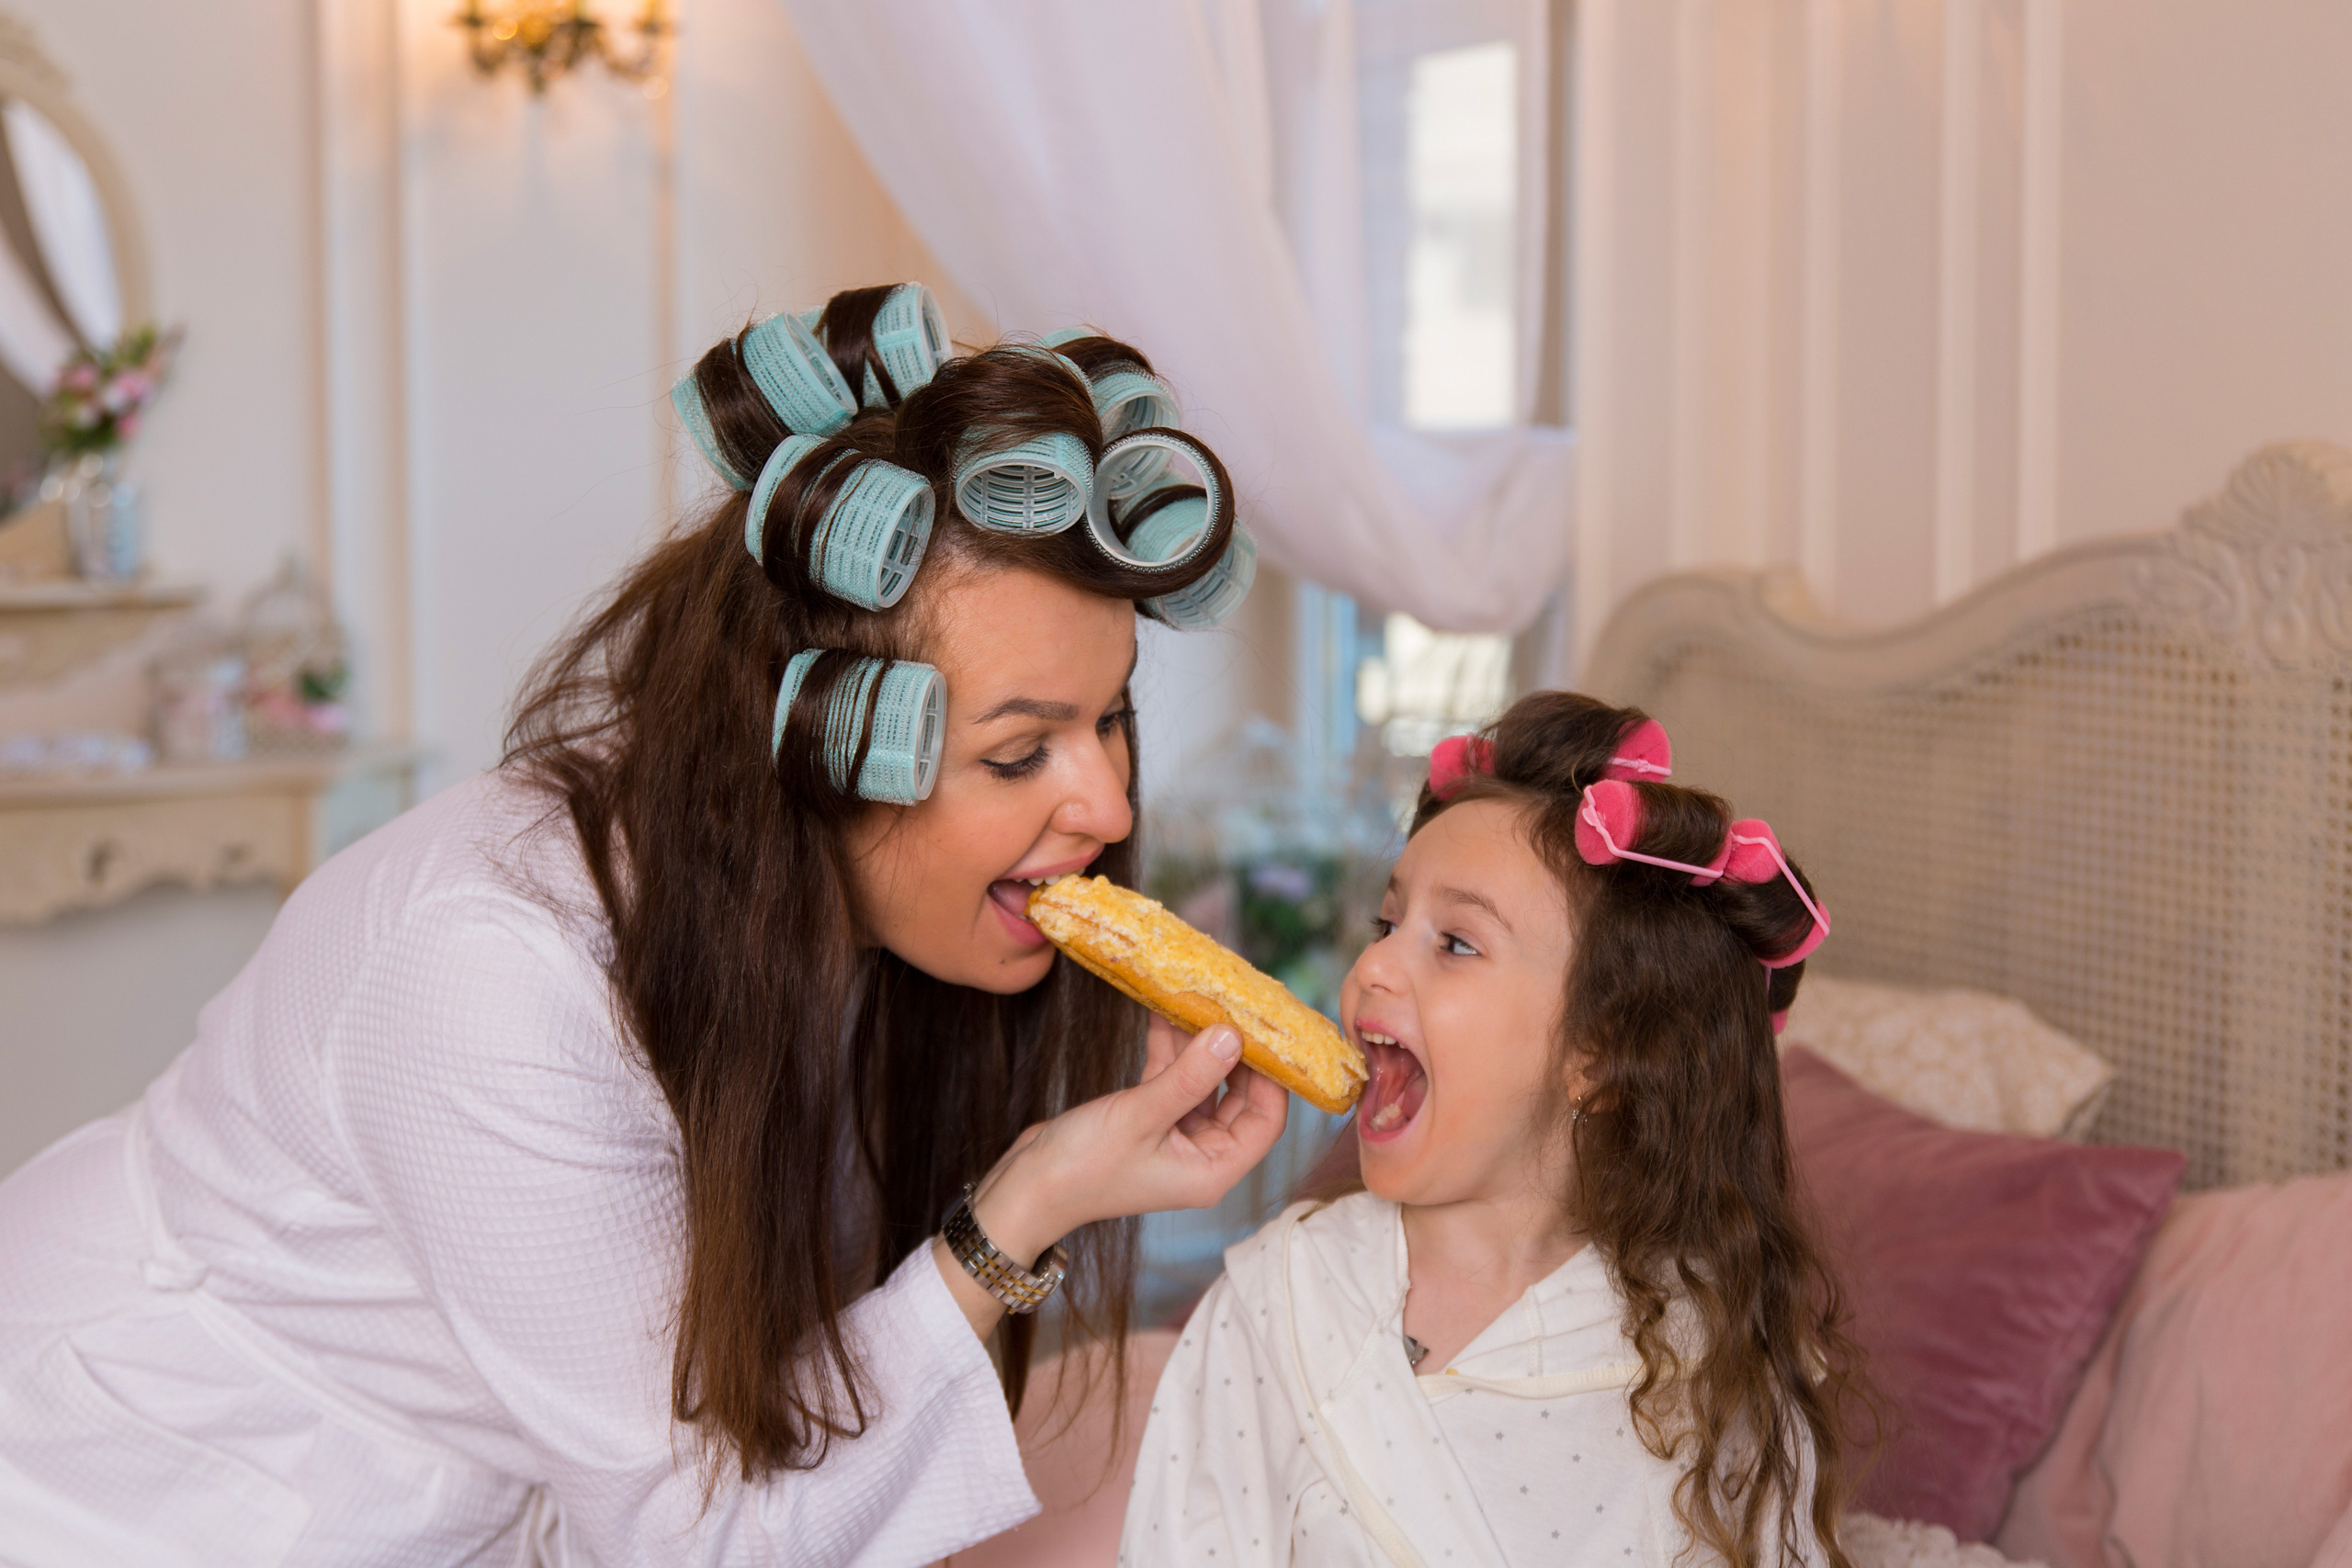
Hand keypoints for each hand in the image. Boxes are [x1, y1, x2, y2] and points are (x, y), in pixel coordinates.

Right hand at [971, 1015, 1289, 1267]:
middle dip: (1236, 1054)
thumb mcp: (1141, 1116)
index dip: (1273, 1077)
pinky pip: (1172, 1080)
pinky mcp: (1148, 1121)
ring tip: (1201, 999)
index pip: (1266, 1121)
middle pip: (1239, 1099)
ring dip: (1199, 1045)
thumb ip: (1190, 1076)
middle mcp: (1200, 1156)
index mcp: (1212, 1170)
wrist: (1026, 1188)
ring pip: (1203, 1084)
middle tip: (1237, 1007)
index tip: (1268, 1032)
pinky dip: (1170, 1051)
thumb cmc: (1083, 1167)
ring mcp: (1174, 1138)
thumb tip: (1232, 1036)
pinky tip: (1165, 1012)